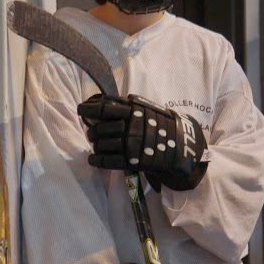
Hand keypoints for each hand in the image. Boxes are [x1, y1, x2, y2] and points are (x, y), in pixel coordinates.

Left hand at [78, 93, 208, 190]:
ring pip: (101, 145)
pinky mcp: (132, 161)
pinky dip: (96, 160)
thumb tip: (102, 102)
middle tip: (92, 133)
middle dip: (92, 131)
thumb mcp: (146, 108)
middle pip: (99, 129)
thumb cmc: (162, 124)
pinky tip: (92, 159)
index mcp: (132, 110)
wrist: (182, 145)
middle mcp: (129, 126)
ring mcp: (130, 144)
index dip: (87, 109)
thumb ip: (126, 105)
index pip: (103, 107)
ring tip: (96, 145)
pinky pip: (107, 161)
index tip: (80, 109)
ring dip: (95, 145)